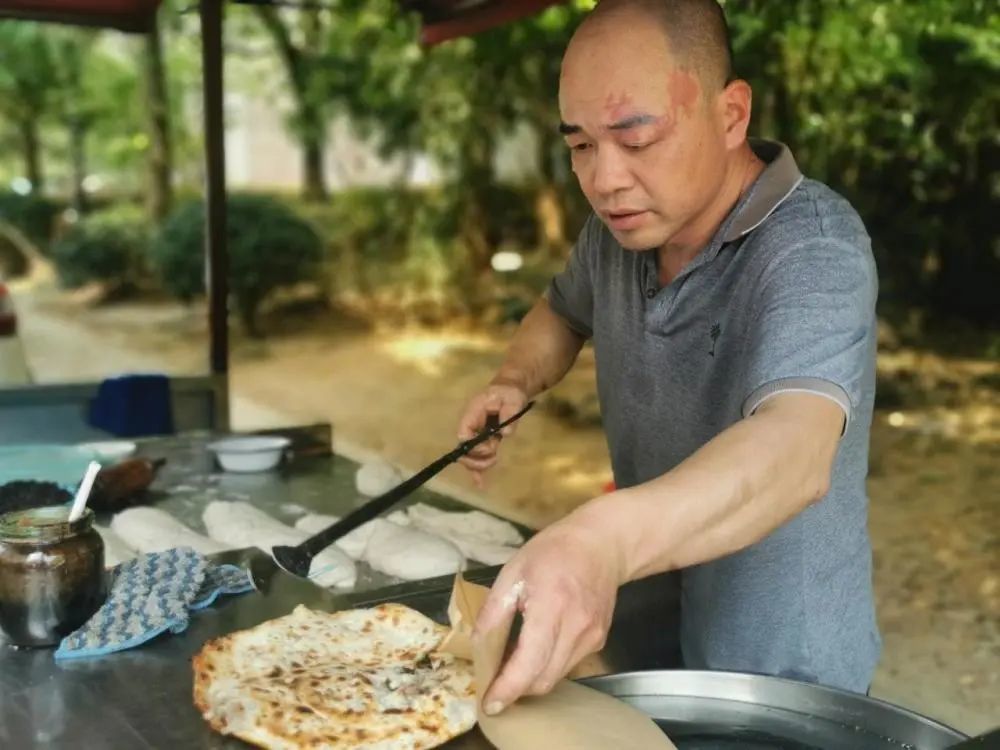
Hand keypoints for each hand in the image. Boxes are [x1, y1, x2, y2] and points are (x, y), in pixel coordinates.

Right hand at [456, 381, 528, 487]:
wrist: (510, 390)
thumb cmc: (510, 392)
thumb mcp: (513, 398)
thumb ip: (509, 413)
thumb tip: (504, 433)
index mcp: (472, 413)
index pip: (464, 433)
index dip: (473, 446)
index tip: (491, 447)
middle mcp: (470, 425)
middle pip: (464, 449)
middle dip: (478, 458)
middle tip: (495, 456)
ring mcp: (475, 434)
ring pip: (470, 456)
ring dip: (480, 464)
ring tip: (495, 460)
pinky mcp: (482, 440)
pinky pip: (477, 457)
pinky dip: (479, 470)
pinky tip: (481, 483)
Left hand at [474, 510, 621, 713]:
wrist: (602, 544)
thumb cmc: (554, 551)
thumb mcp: (513, 571)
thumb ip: (494, 611)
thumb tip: (478, 646)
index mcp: (551, 606)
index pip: (529, 662)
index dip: (508, 689)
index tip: (490, 704)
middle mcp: (576, 627)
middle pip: (543, 679)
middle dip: (516, 689)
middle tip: (494, 683)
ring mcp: (592, 636)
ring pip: (556, 677)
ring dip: (531, 679)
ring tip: (512, 664)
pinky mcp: (599, 640)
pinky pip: (568, 665)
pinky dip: (547, 666)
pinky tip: (536, 650)